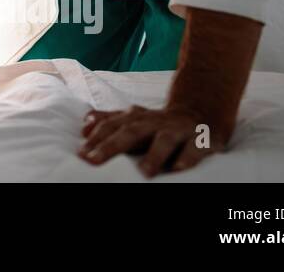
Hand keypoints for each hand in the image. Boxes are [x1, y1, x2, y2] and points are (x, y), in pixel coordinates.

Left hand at [79, 103, 221, 176]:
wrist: (200, 112)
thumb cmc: (159, 122)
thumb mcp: (135, 118)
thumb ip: (111, 119)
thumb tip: (86, 121)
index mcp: (137, 117)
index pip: (113, 125)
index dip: (96, 138)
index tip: (81, 153)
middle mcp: (155, 121)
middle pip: (132, 131)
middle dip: (112, 145)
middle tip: (95, 160)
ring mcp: (178, 129)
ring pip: (164, 140)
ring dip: (154, 155)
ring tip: (143, 172)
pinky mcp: (201, 139)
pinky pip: (195, 149)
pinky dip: (186, 158)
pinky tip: (177, 169)